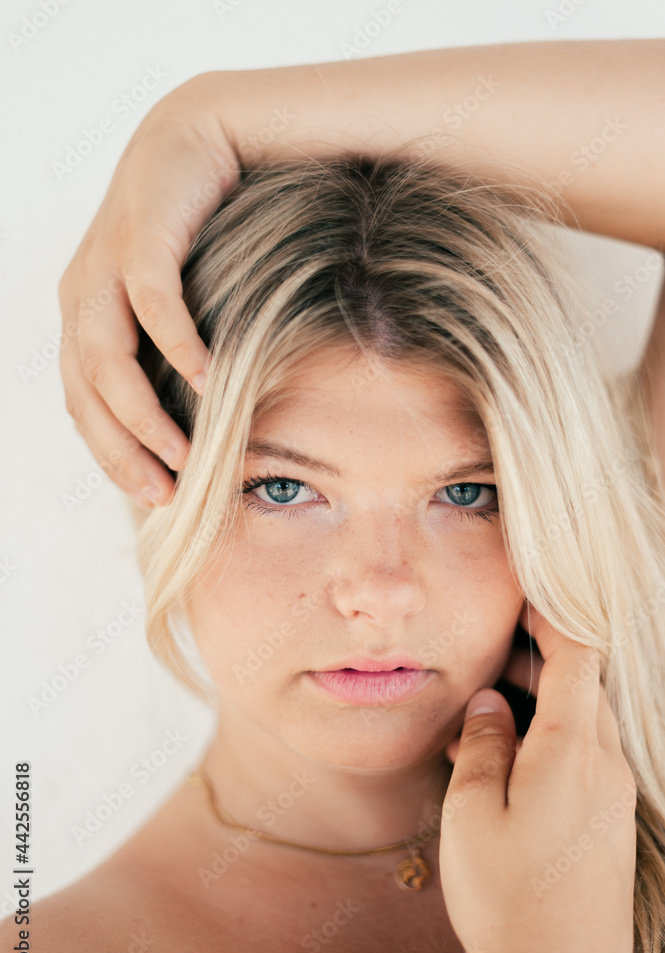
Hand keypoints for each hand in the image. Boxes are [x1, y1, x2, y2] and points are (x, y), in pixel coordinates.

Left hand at [58, 73, 240, 506]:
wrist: (200, 137)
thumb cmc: (196, 232)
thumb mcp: (176, 302)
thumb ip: (170, 353)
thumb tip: (200, 418)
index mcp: (83, 318)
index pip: (82, 405)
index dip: (113, 457)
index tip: (157, 495)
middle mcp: (80, 296)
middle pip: (85, 395)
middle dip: (123, 452)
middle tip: (166, 494)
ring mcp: (104, 265)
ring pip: (107, 360)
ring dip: (144, 415)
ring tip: (186, 455)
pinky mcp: (140, 235)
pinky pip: (152, 304)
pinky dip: (178, 347)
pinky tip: (207, 381)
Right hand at [438, 607, 636, 952]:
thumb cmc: (506, 897)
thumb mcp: (473, 811)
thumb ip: (483, 742)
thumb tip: (492, 701)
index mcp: (574, 751)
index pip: (579, 656)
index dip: (552, 619)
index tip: (521, 602)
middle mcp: (606, 766)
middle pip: (584, 685)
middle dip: (538, 662)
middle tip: (486, 662)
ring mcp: (614, 796)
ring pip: (584, 721)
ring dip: (541, 705)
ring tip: (483, 719)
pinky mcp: (610, 824)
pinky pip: (586, 759)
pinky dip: (549, 742)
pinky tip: (505, 766)